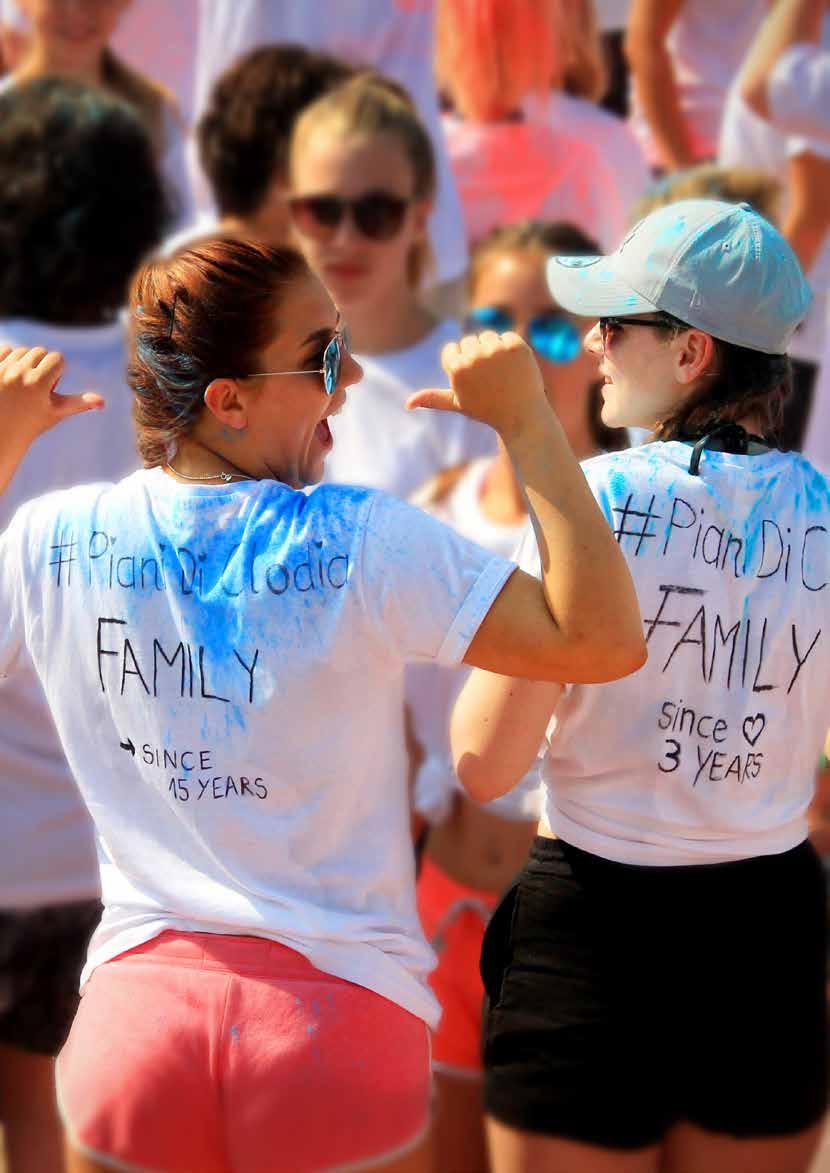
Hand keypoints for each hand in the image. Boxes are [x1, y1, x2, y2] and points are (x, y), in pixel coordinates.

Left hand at [0, 346, 103, 442]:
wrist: (0, 433)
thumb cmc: (31, 424)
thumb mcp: (55, 413)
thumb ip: (79, 404)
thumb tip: (102, 402)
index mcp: (38, 383)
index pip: (57, 358)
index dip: (57, 371)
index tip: (49, 388)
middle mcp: (19, 374)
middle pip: (39, 351)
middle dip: (41, 365)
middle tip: (35, 388)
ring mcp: (1, 370)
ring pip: (22, 350)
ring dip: (25, 362)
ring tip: (21, 384)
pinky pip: (5, 349)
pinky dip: (9, 359)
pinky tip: (8, 377)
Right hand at [406, 332, 546, 439]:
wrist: (522, 415)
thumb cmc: (487, 410)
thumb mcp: (458, 404)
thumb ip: (433, 399)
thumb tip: (407, 404)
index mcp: (456, 369)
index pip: (452, 349)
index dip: (461, 364)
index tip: (473, 380)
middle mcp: (474, 357)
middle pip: (469, 341)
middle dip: (477, 356)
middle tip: (489, 379)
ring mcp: (496, 350)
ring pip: (488, 336)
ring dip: (494, 350)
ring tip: (501, 374)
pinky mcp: (515, 345)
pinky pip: (507, 337)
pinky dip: (511, 350)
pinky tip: (514, 368)